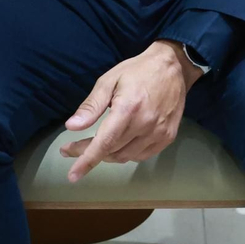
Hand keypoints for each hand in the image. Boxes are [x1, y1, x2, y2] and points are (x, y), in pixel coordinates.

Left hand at [60, 40, 199, 180]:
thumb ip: (91, 105)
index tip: (72, 175)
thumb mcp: (109, 80)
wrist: (173, 67)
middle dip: (90, 153)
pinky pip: (141, 155)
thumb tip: (72, 126)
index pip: (104, 143)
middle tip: (74, 147)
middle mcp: (145, 125)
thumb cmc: (137, 71)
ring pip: (126, 157)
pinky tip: (120, 143)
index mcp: (128, 109)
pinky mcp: (168, 137)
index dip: (86, 160)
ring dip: (108, 155)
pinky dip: (126, 154)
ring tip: (97, 144)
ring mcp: (159, 133)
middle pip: (112, 151)